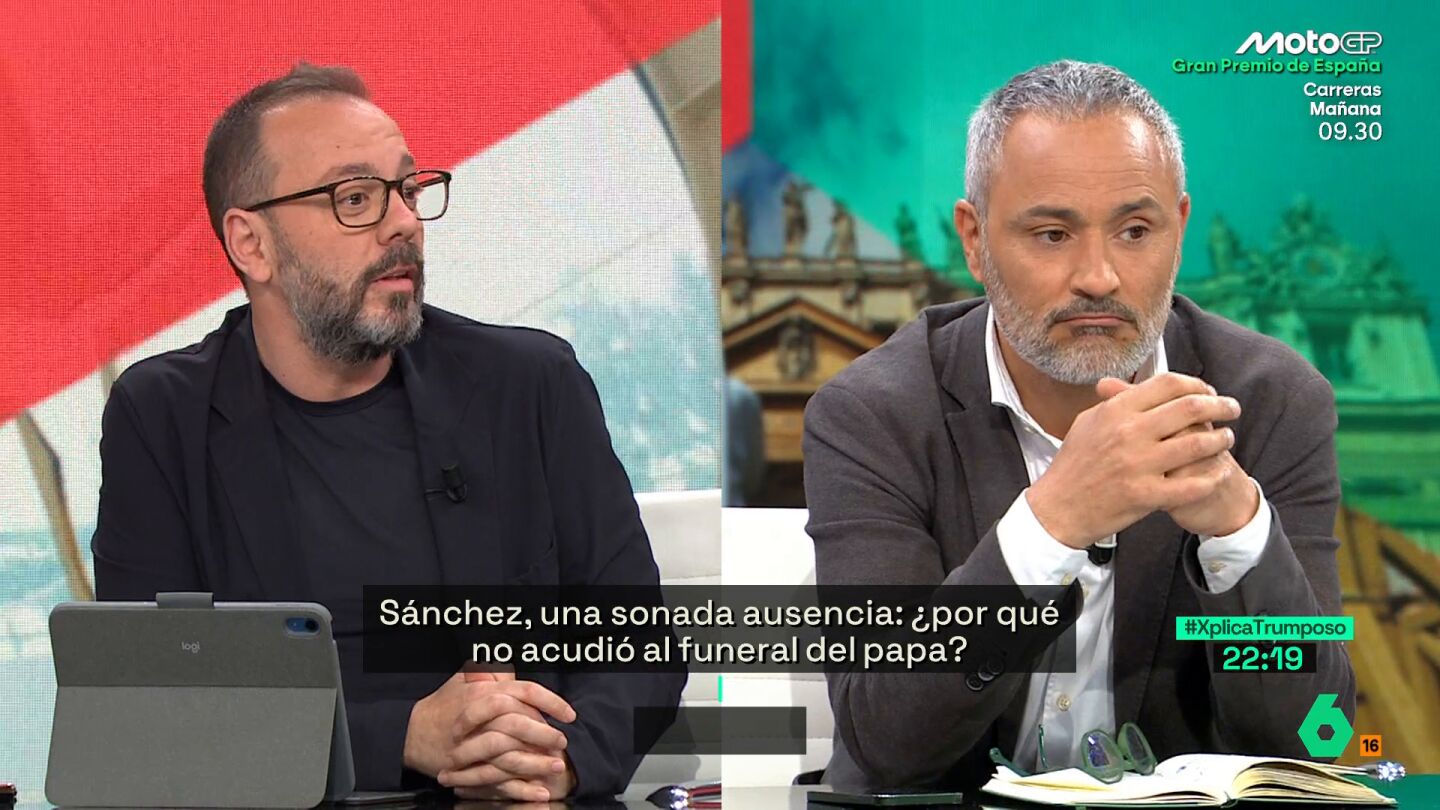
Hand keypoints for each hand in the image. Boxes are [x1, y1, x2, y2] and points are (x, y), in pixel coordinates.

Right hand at [403, 668, 577, 801]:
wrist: (411, 733)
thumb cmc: (442, 705)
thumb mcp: (463, 679)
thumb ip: (491, 672)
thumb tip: (513, 669)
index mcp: (483, 694)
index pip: (525, 692)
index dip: (551, 702)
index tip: (569, 714)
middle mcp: (479, 719)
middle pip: (519, 724)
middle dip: (545, 734)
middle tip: (562, 741)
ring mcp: (473, 747)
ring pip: (511, 755)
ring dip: (538, 763)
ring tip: (556, 766)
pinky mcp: (468, 771)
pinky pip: (500, 781)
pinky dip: (523, 788)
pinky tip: (541, 791)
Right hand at [1025, 372, 1242, 547]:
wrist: (1058, 507)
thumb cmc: (1073, 465)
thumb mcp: (1087, 423)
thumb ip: (1116, 402)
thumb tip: (1138, 386)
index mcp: (1116, 411)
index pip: (1168, 384)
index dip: (1196, 384)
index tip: (1208, 391)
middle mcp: (1129, 433)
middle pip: (1190, 408)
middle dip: (1221, 405)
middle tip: (1232, 408)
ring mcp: (1138, 464)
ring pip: (1198, 444)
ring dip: (1221, 438)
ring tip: (1227, 438)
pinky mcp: (1146, 495)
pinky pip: (1192, 484)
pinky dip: (1212, 477)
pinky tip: (1219, 472)